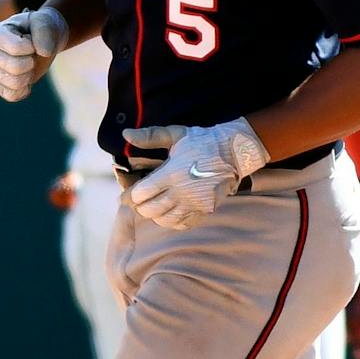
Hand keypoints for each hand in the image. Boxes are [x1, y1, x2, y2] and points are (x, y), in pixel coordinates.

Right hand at [0, 8, 66, 101]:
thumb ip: (44, 31)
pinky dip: (24, 89)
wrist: (43, 39)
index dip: (32, 47)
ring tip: (28, 65)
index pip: (17, 48)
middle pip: (16, 68)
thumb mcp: (45, 21)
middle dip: (32, 62)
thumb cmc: (41, 29)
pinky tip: (26, 79)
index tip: (32, 41)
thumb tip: (43, 52)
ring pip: (14, 84)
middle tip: (32, 54)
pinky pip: (12, 96)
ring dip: (29, 76)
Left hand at [122, 118, 269, 231]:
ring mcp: (194, 204)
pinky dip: (172, 221)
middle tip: (141, 199)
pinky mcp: (205, 211)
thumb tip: (125, 134)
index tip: (129, 192)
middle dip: (141, 206)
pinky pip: (181, 224)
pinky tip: (170, 211)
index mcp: (171, 173)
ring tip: (155, 205)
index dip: (130, 195)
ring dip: (155, 214)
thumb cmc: (202, 141)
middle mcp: (182, 192)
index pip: (140, 194)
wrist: (234, 152)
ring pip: (164, 220)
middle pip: (149, 210)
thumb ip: (149, 136)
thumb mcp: (175, 135)